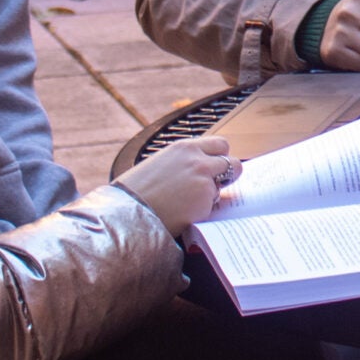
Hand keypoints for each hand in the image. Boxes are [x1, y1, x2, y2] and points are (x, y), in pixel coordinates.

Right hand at [113, 135, 237, 237]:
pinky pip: (213, 206)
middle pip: (233, 162)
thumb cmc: (135, 192)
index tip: (214, 167)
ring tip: (189, 203)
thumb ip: (183, 162)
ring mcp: (204, 181)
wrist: (126, 213)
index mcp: (184, 148)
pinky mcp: (205, 202)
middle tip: (214, 186)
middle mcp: (198, 160)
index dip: (219, 157)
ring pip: (223, 187)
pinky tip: (184, 214)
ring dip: (213, 194)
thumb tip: (199, 168)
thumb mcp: (159, 164)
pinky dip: (204, 211)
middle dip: (228, 174)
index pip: (220, 144)